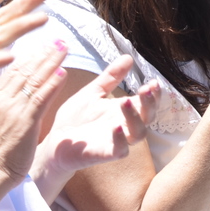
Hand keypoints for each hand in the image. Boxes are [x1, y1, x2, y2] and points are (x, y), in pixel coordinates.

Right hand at [0, 41, 73, 188]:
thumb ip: (2, 102)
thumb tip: (12, 89)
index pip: (12, 70)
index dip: (30, 56)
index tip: (43, 45)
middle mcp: (1, 99)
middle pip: (24, 69)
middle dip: (43, 53)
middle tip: (58, 40)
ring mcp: (13, 109)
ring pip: (34, 79)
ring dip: (51, 62)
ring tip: (64, 48)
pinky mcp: (25, 121)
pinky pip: (41, 97)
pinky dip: (52, 83)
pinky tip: (62, 72)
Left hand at [30, 56, 155, 198]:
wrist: (55, 141)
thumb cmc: (76, 119)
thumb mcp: (93, 92)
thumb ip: (111, 77)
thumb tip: (129, 57)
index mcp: (123, 111)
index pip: (147, 102)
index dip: (154, 94)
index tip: (153, 81)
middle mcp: (124, 126)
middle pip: (148, 117)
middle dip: (150, 103)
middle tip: (146, 89)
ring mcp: (116, 141)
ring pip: (138, 133)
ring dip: (135, 117)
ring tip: (126, 101)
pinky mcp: (104, 154)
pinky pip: (120, 149)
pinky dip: (121, 139)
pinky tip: (116, 127)